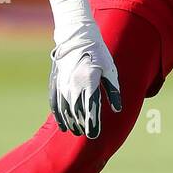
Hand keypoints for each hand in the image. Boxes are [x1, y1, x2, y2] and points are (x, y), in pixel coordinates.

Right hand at [46, 0, 122, 137]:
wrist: (76, 36)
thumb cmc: (98, 53)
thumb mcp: (110, 70)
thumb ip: (113, 91)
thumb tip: (117, 110)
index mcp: (88, 83)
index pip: (90, 109)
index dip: (92, 124)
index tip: (95, 135)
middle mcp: (73, 86)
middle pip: (78, 112)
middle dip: (83, 125)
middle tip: (89, 135)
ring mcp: (62, 85)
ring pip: (66, 110)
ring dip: (72, 122)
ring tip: (78, 131)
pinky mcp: (55, 83)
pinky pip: (56, 104)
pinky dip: (60, 116)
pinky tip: (63, 125)